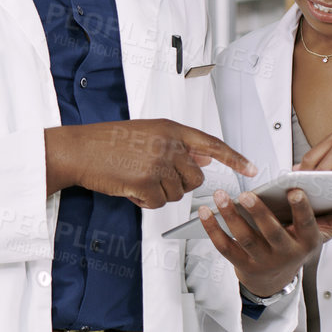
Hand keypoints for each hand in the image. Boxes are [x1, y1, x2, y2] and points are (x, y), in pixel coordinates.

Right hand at [44, 119, 255, 207]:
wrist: (79, 149)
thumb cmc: (107, 141)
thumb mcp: (148, 134)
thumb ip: (178, 145)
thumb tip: (205, 156)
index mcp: (170, 129)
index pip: (212, 144)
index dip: (235, 158)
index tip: (252, 168)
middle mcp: (167, 144)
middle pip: (195, 177)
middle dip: (179, 184)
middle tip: (155, 178)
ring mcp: (157, 163)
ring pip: (177, 193)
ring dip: (159, 192)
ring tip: (136, 178)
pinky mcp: (145, 182)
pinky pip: (158, 203)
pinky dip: (145, 201)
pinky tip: (130, 188)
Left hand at [198, 187, 331, 296]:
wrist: (274, 281)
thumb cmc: (298, 246)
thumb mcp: (323, 234)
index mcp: (306, 243)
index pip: (306, 226)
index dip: (302, 210)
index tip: (296, 190)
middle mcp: (284, 254)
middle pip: (271, 233)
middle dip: (258, 213)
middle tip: (246, 194)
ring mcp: (260, 260)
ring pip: (244, 239)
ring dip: (230, 217)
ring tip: (222, 196)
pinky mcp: (239, 263)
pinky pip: (224, 247)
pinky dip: (212, 230)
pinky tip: (204, 212)